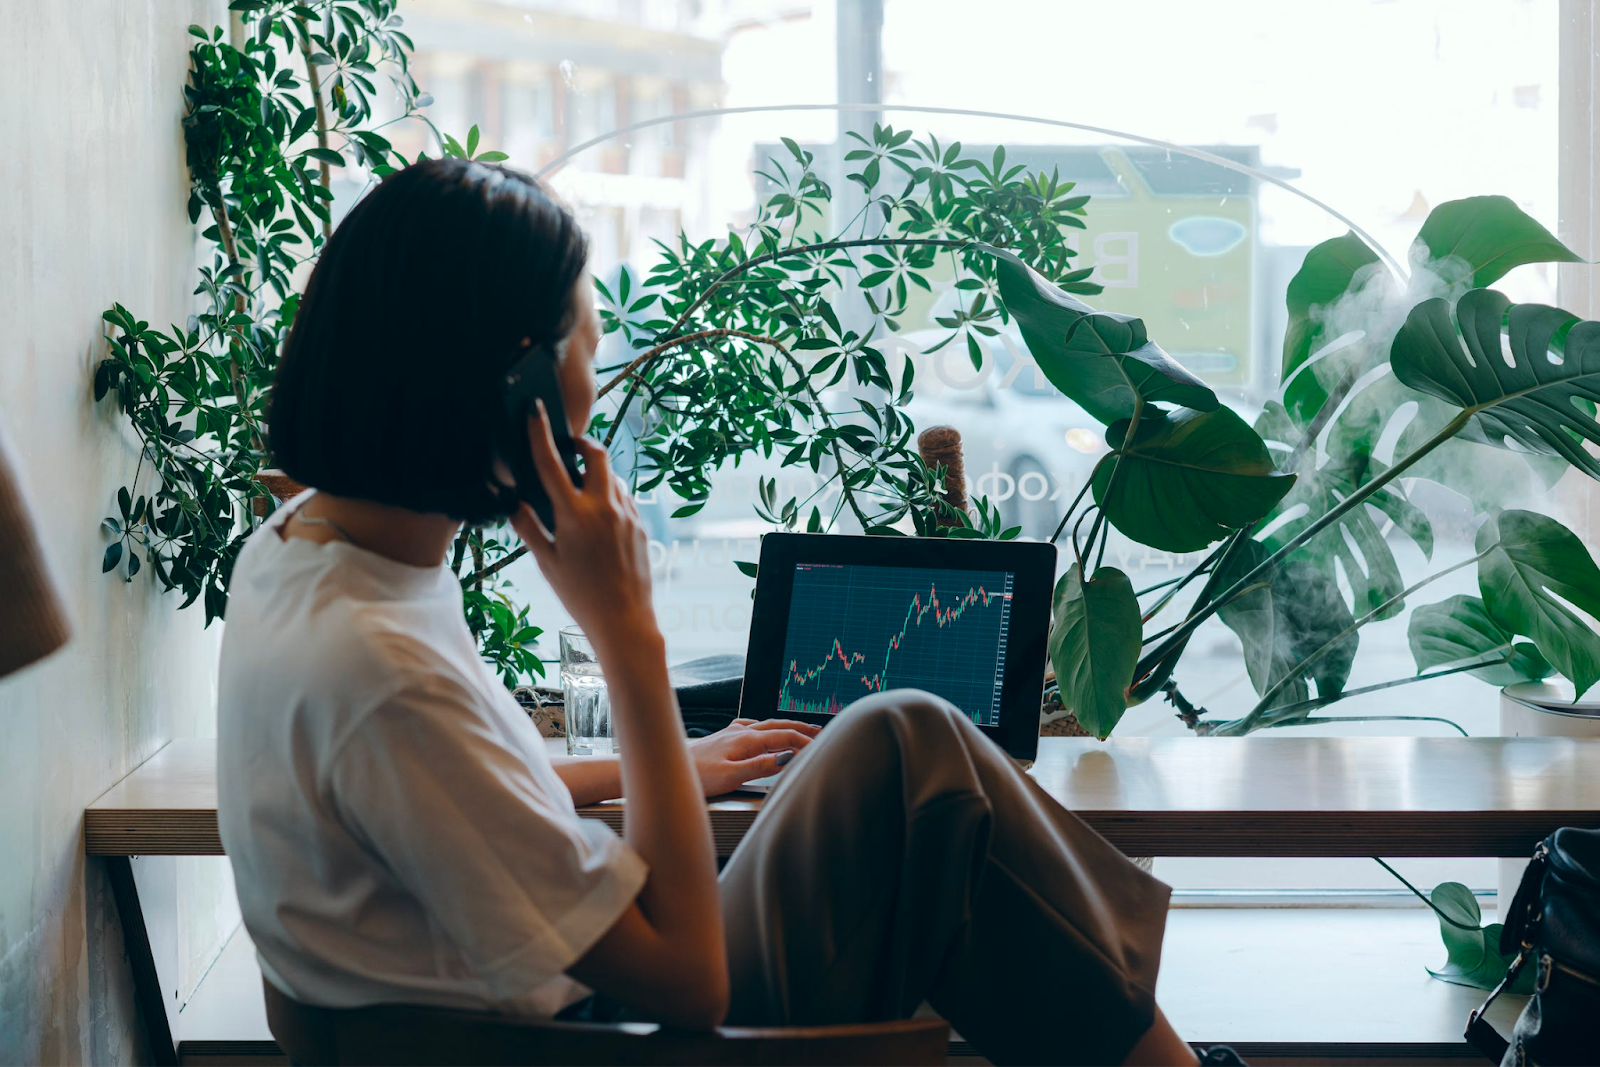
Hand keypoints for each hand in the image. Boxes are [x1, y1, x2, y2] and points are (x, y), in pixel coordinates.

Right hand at [510, 402, 657, 650]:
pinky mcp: (641, 526)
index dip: (539, 432)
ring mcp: (627, 515)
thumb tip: (514, 503)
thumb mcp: (546, 562)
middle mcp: (604, 507)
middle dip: (583, 444)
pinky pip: (625, 499)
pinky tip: (600, 518)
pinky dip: (611, 497)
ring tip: (581, 492)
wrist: (625, 621)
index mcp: (574, 514)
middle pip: (597, 454)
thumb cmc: (580, 596)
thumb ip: (528, 527)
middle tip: (570, 448)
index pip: (550, 463)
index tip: (534, 409)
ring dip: (597, 475)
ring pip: (614, 478)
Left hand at [687, 719, 821, 795]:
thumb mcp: (731, 776)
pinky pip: (751, 726)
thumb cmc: (697, 775)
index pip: (784, 738)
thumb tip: (787, 758)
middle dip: (801, 729)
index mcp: (747, 740)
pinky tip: (762, 729)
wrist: (668, 767)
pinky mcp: (724, 737)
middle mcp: (741, 731)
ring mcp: (732, 732)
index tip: (822, 748)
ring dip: (786, 727)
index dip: (805, 742)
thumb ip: (760, 766)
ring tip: (801, 729)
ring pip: (766, 725)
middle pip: (779, 727)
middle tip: (822, 732)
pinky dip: (765, 727)